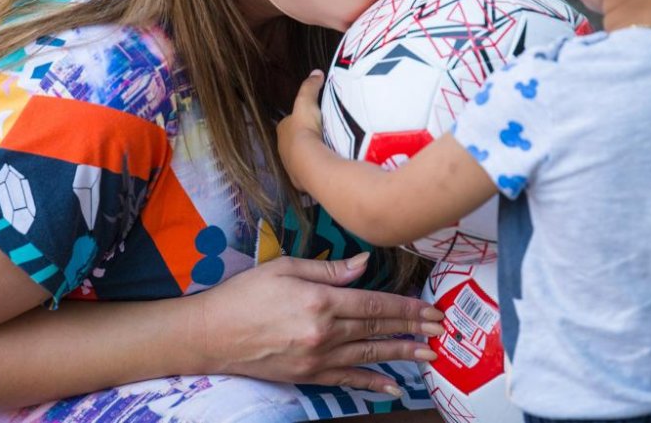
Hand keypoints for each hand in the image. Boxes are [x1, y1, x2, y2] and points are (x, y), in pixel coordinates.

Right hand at [194, 253, 443, 394]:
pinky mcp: (307, 376)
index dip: (405, 308)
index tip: (429, 309)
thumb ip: (329, 269)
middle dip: (412, 329)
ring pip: (369, 356)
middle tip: (439, 331)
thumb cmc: (245, 294)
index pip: (375, 303)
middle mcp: (325, 331)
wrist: (210, 334)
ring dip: (401, 355)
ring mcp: (317, 358)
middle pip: (378, 329)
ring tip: (428, 356)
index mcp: (321, 300)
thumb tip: (365, 264)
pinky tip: (391, 387)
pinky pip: (347, 381)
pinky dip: (371, 384)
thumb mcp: (286, 268)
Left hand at [277, 70, 327, 190]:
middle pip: (294, 141)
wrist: (310, 161)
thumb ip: (310, 87)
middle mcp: (283, 149)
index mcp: (282, 130)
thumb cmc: (305, 129)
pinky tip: (325, 167)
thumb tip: (316, 72)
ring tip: (326, 151)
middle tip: (321, 136)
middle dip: (304, 140)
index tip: (313, 119)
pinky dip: (315, 169)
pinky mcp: (300, 180)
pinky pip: (308, 173)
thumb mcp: (307, 102)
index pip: (289, 123)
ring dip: (310, 155)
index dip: (300, 121)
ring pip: (300, 158)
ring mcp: (291, 167)